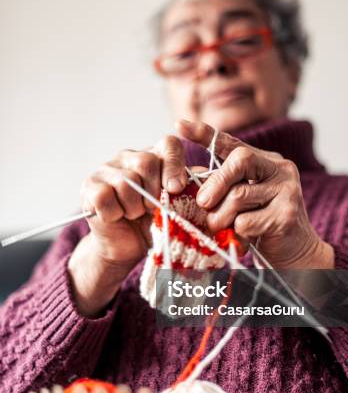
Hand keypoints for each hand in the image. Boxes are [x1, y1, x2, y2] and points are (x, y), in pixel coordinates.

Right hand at [68, 136, 187, 315]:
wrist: (126, 248)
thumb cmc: (156, 224)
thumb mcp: (178, 206)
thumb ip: (193, 190)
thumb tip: (213, 179)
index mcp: (154, 157)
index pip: (169, 144)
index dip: (175, 165)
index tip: (176, 188)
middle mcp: (129, 157)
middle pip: (146, 161)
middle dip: (153, 192)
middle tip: (151, 209)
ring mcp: (106, 169)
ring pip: (126, 181)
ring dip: (134, 207)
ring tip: (134, 215)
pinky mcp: (89, 186)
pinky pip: (105, 195)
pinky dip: (115, 212)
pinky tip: (116, 217)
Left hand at [176, 120, 333, 268]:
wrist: (296, 254)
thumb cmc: (261, 226)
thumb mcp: (240, 201)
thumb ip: (221, 185)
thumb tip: (190, 174)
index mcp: (267, 161)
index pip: (233, 143)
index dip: (205, 134)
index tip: (179, 126)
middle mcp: (281, 170)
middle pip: (239, 161)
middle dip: (215, 183)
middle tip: (202, 202)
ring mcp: (287, 191)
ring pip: (238, 196)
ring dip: (222, 217)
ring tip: (223, 229)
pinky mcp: (286, 215)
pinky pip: (245, 222)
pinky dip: (237, 234)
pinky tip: (245, 241)